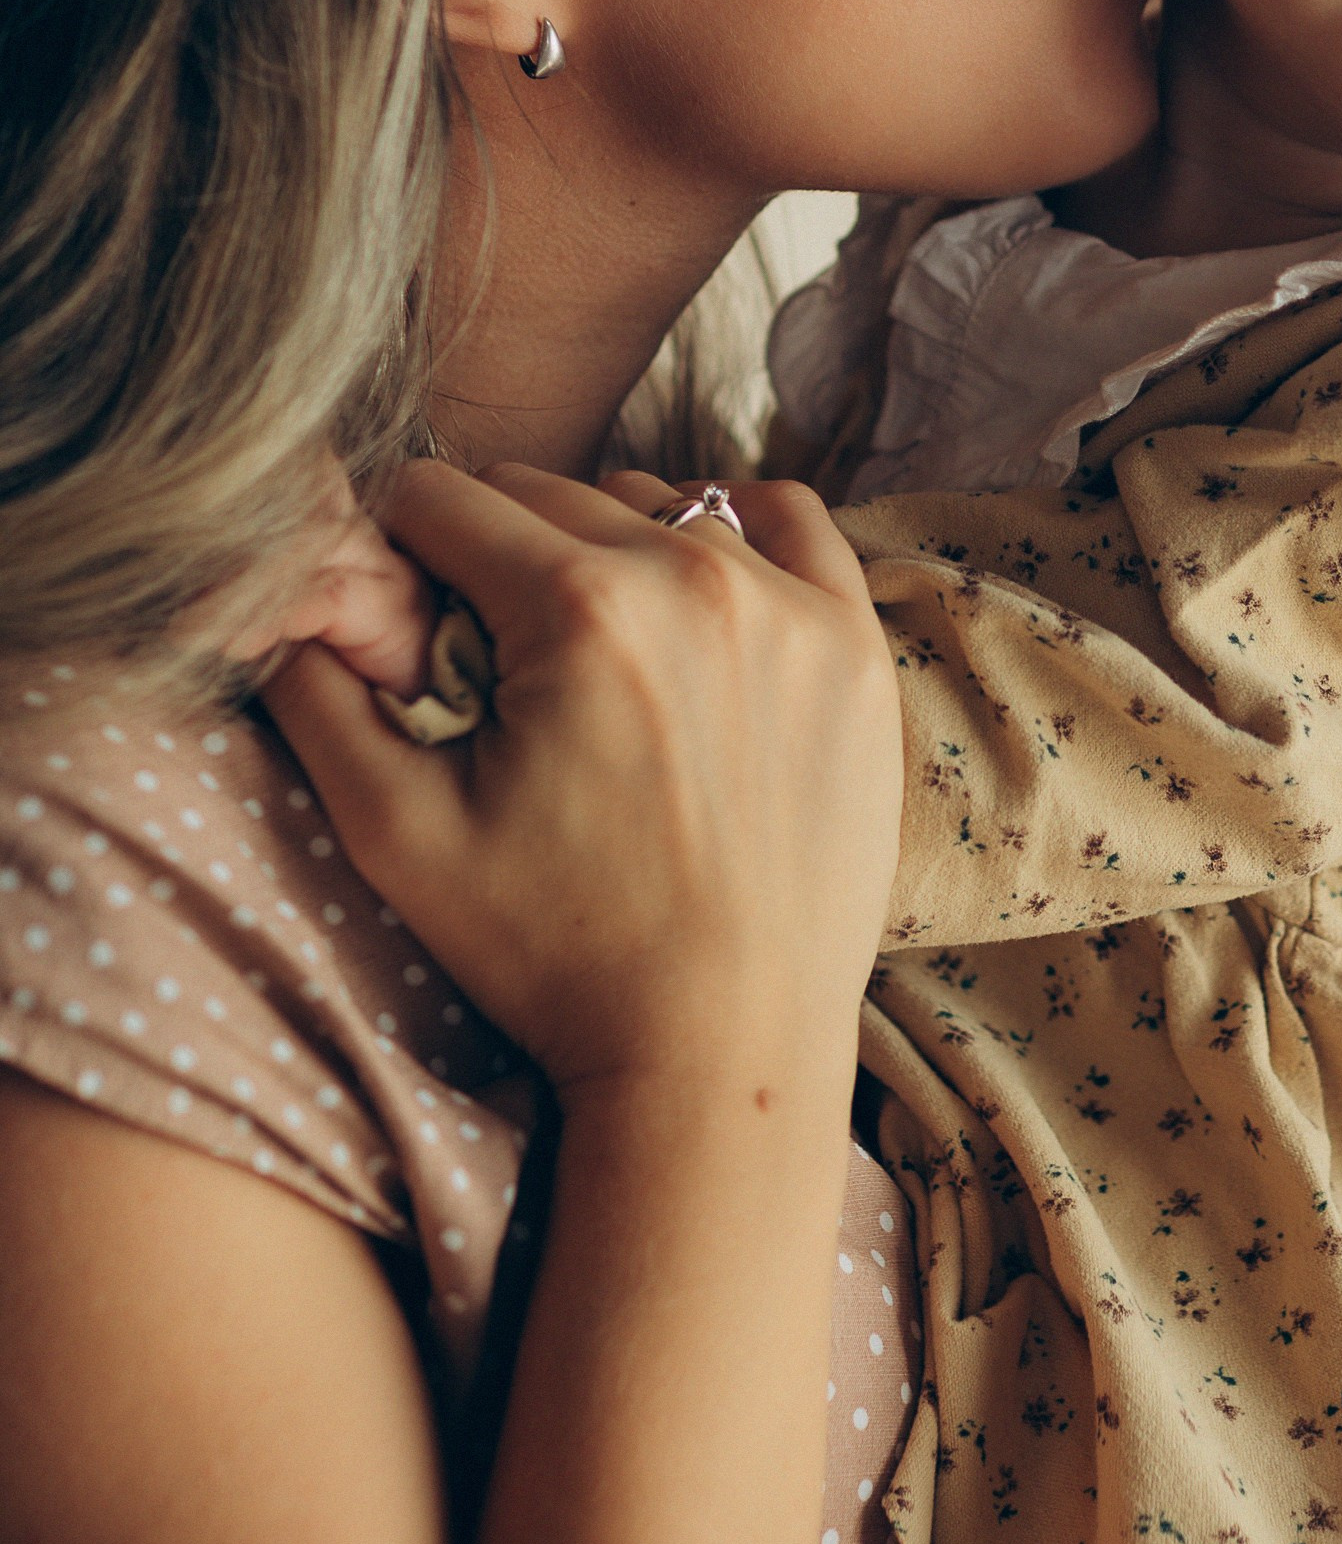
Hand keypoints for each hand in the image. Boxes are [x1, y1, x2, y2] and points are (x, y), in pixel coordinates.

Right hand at [264, 464, 901, 1103]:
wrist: (723, 1049)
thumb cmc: (558, 956)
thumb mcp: (395, 835)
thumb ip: (319, 693)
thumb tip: (287, 595)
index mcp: (577, 609)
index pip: (441, 497)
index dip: (399, 550)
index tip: (408, 619)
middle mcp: (694, 579)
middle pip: (545, 493)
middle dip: (495, 556)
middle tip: (495, 663)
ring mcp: (791, 606)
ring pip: (657, 503)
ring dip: (605, 549)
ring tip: (593, 659)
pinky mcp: (853, 645)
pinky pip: (789, 522)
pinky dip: (733, 533)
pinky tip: (696, 597)